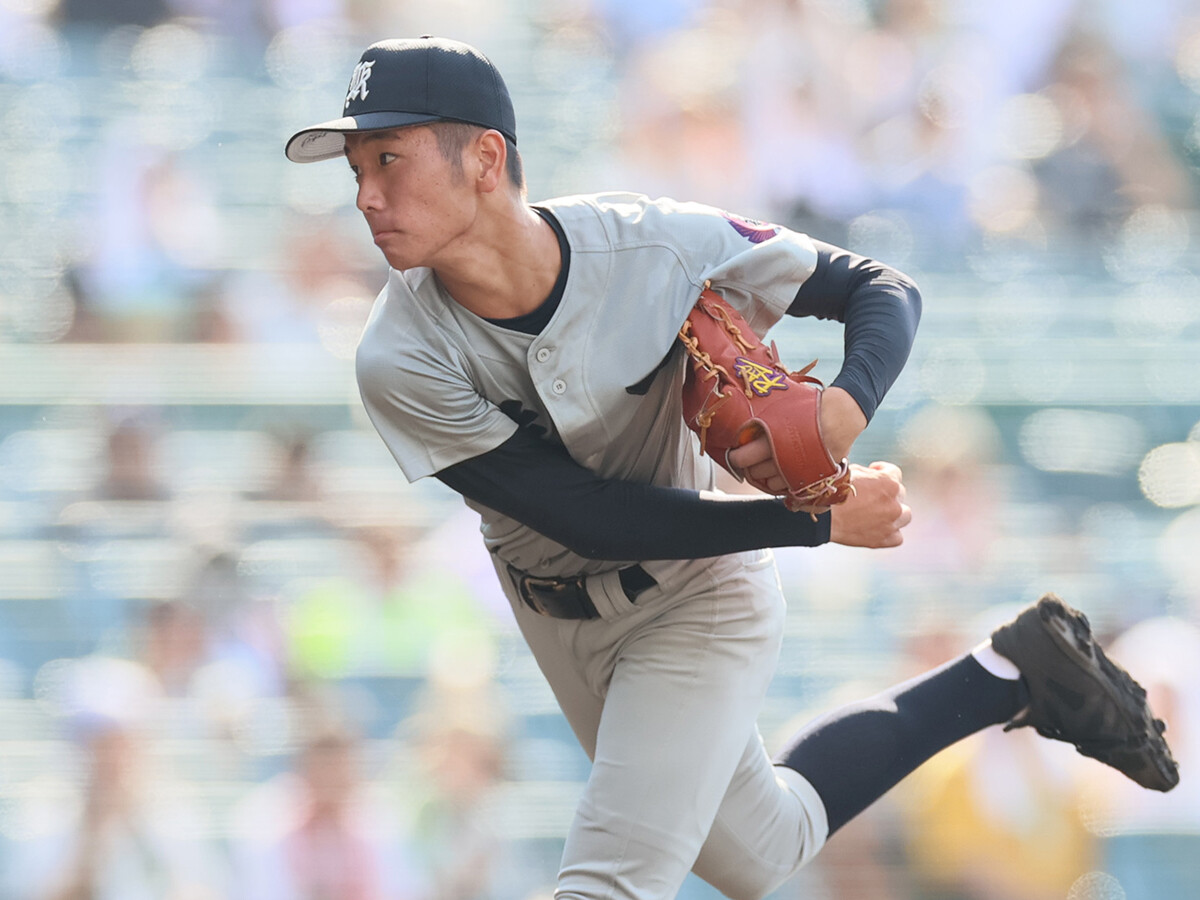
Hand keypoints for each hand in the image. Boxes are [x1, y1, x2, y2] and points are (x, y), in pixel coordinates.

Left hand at [725, 387, 866, 491]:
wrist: (842, 414)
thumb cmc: (809, 407)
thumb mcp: (781, 408)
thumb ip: (762, 422)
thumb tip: (742, 430)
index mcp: (772, 438)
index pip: (742, 457)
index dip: (736, 457)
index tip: (735, 453)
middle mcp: (782, 457)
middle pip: (754, 472)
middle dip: (748, 467)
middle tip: (749, 459)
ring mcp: (796, 470)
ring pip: (769, 483)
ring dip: (764, 476)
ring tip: (767, 464)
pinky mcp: (809, 478)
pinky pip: (787, 488)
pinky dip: (781, 482)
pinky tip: (782, 472)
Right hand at [829, 461, 910, 547]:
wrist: (822, 517)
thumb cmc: (832, 492)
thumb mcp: (851, 471)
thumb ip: (868, 472)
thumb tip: (872, 473)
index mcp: (889, 483)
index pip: (895, 472)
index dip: (883, 471)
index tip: (875, 473)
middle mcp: (894, 503)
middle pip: (899, 494)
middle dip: (887, 492)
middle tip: (870, 495)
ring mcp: (891, 523)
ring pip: (905, 515)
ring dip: (895, 513)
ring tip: (879, 512)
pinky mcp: (883, 539)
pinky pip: (897, 537)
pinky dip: (891, 533)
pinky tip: (879, 528)